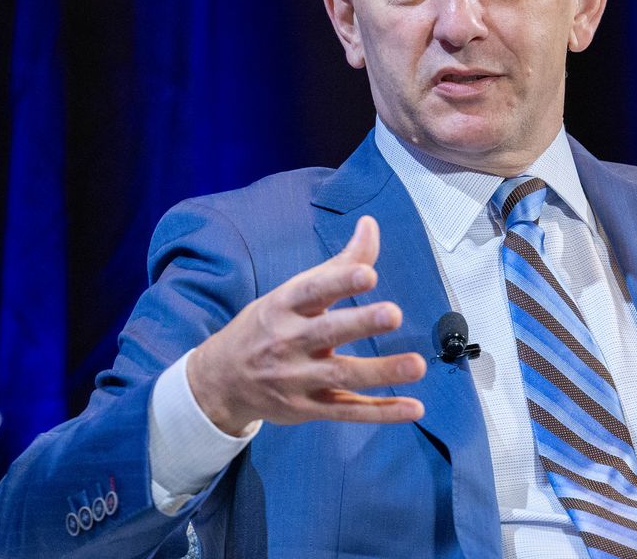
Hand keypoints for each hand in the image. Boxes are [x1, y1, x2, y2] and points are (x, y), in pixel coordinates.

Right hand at [186, 215, 427, 434]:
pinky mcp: (309, 409)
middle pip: (328, 332)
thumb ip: (338, 265)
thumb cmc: (266, 327)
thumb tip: (370, 224)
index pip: (312, 291)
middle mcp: (289, 342)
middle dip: (361, 323)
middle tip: (393, 313)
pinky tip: (414, 408)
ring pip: (343, 375)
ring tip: (417, 365)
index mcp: (284, 307)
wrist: (219, 381)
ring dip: (382, 372)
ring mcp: (298, 379)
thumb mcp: (292, 293)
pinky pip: (348, 411)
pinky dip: (382, 412)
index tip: (367, 273)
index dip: (339, 281)